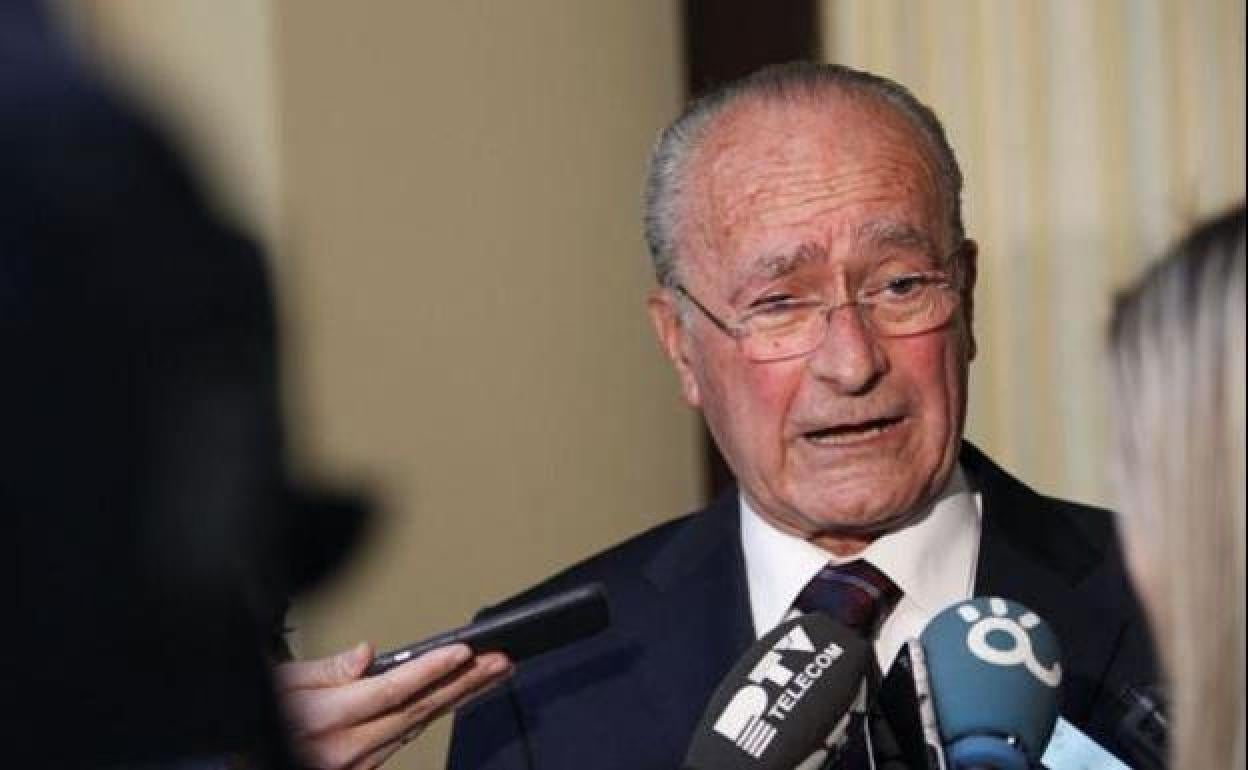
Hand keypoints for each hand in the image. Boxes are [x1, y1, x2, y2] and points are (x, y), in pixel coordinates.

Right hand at [278, 642, 511, 769]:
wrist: (248, 764)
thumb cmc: (255, 722)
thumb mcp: (277, 684)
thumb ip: (326, 670)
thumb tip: (367, 654)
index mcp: (324, 719)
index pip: (392, 689)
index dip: (431, 669)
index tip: (463, 651)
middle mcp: (345, 749)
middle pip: (418, 710)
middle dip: (464, 684)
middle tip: (499, 662)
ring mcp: (356, 765)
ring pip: (418, 726)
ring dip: (458, 699)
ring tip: (491, 675)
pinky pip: (405, 740)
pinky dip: (433, 716)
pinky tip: (456, 699)